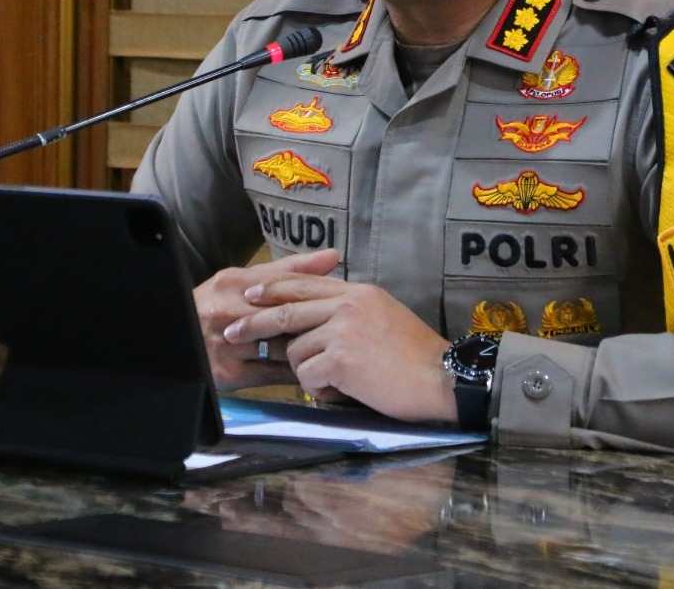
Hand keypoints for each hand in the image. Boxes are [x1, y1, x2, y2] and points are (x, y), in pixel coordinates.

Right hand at [194, 248, 339, 389]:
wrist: (176, 337)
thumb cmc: (216, 305)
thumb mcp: (244, 280)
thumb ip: (289, 269)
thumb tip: (333, 256)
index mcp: (234, 283)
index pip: (287, 288)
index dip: (319, 297)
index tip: (344, 305)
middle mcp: (229, 313)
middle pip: (287, 320)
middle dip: (318, 326)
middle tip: (348, 331)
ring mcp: (228, 345)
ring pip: (283, 349)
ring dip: (311, 351)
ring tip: (338, 352)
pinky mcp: (230, 374)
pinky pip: (274, 375)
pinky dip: (298, 373)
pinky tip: (315, 371)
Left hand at [225, 275, 454, 422]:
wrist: (443, 378)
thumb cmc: (416, 357)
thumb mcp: (384, 316)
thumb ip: (352, 311)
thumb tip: (319, 319)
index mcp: (358, 292)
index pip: (305, 282)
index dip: (273, 288)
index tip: (251, 294)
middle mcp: (348, 304)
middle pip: (287, 309)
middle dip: (254, 323)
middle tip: (231, 332)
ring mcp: (344, 329)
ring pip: (295, 349)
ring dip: (307, 371)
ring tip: (336, 380)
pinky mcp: (341, 358)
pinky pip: (308, 375)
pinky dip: (320, 389)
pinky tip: (344, 391)